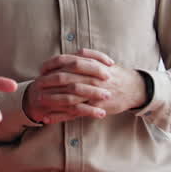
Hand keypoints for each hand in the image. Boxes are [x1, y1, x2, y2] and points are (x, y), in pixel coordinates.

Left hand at [23, 49, 145, 123]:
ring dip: (51, 100)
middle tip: (36, 85)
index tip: (42, 69)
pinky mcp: (94, 108)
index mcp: (91, 66)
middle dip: (47, 82)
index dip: (52, 64)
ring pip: (67, 98)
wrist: (135, 89)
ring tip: (38, 101)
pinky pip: (73, 114)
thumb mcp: (104, 62)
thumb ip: (90, 56)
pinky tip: (47, 118)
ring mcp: (92, 94)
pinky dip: (59, 117)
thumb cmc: (117, 75)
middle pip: (64, 79)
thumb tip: (76, 53)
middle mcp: (91, 79)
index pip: (66, 62)